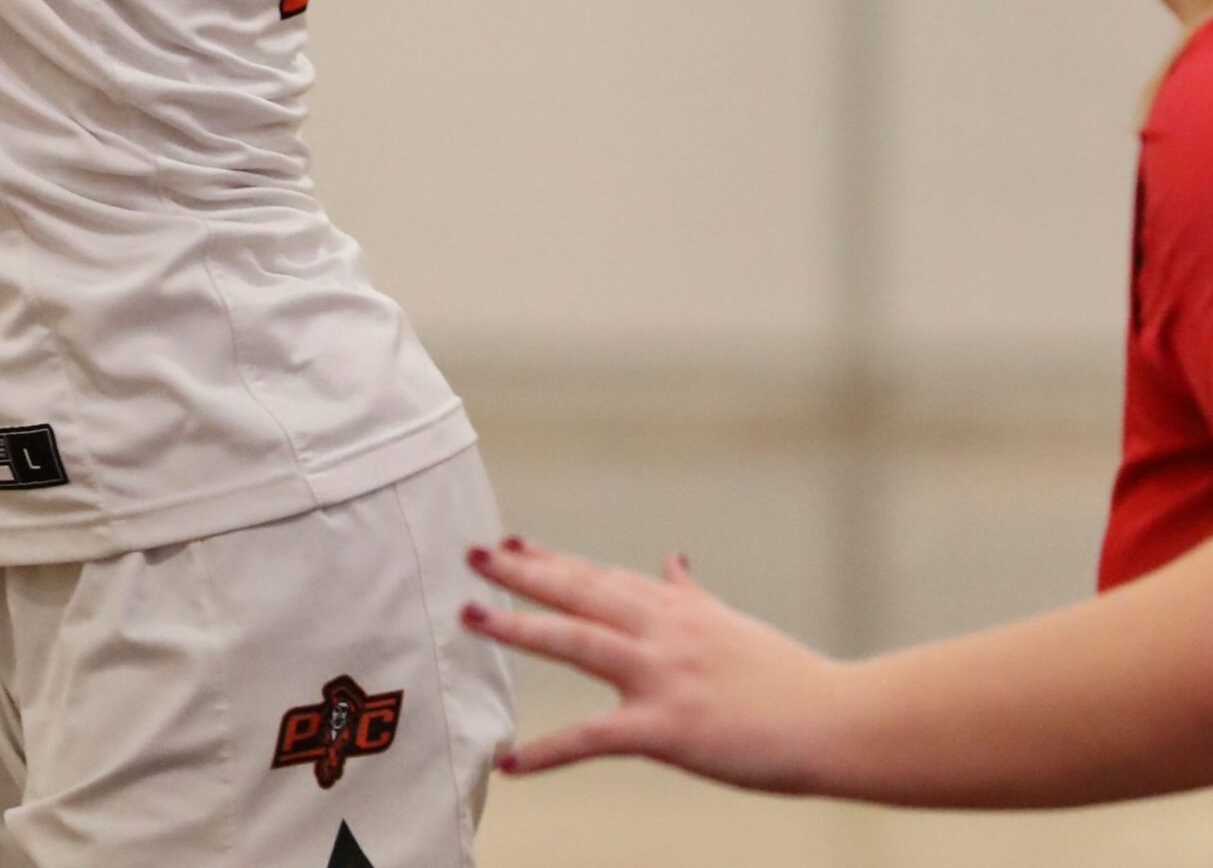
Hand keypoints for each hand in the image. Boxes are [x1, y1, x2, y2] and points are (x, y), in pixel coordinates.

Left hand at [462, 538, 846, 792]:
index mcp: (676, 608)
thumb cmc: (788, 679)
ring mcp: (662, 675)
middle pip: (579, 592)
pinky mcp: (667, 728)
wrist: (834, 721)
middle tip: (473, 554)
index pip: (600, 576)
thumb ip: (692, 595)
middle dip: (522, 572)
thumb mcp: (732, 624)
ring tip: (469, 615)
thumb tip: (675, 559)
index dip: (552, 559)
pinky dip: (547, 752)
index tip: (510, 541)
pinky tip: (510, 763)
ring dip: (519, 627)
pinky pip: (593, 738)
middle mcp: (663, 630)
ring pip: (576, 642)